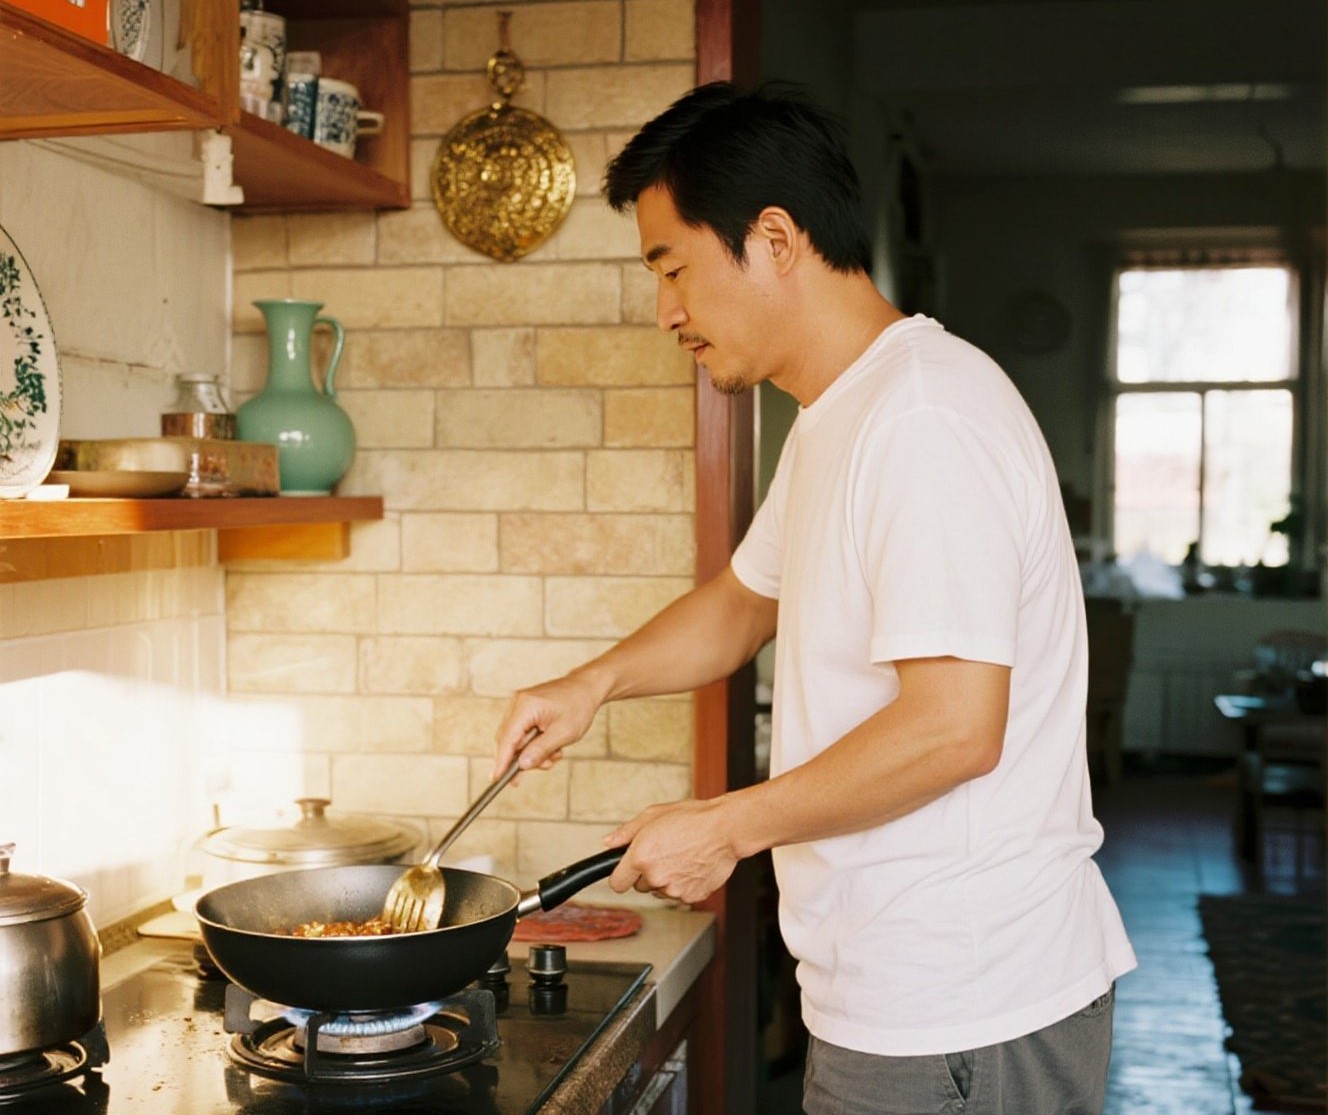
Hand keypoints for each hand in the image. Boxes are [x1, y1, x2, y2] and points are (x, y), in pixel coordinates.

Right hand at [492, 669, 608, 778]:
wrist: (587, 687)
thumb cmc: (578, 706)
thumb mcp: (563, 733)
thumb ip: (540, 750)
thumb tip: (522, 766)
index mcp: (525, 706)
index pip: (507, 739)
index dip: (502, 761)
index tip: (496, 779)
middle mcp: (518, 703)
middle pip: (509, 740)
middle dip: (525, 758)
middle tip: (546, 765)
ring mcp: (520, 705)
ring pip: (516, 739)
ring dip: (533, 752)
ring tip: (555, 753)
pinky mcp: (525, 709)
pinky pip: (523, 732)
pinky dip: (535, 743)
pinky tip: (552, 746)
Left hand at [603, 798, 738, 904]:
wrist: (725, 829)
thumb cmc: (693, 818)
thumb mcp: (653, 815)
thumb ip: (626, 832)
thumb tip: (609, 843)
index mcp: (641, 856)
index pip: (617, 884)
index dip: (622, 876)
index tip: (628, 871)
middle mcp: (655, 876)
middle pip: (640, 886)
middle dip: (647, 873)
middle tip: (664, 853)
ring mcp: (674, 889)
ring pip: (660, 890)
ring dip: (666, 879)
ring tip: (681, 856)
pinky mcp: (691, 896)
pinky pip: (679, 894)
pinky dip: (683, 884)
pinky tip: (691, 865)